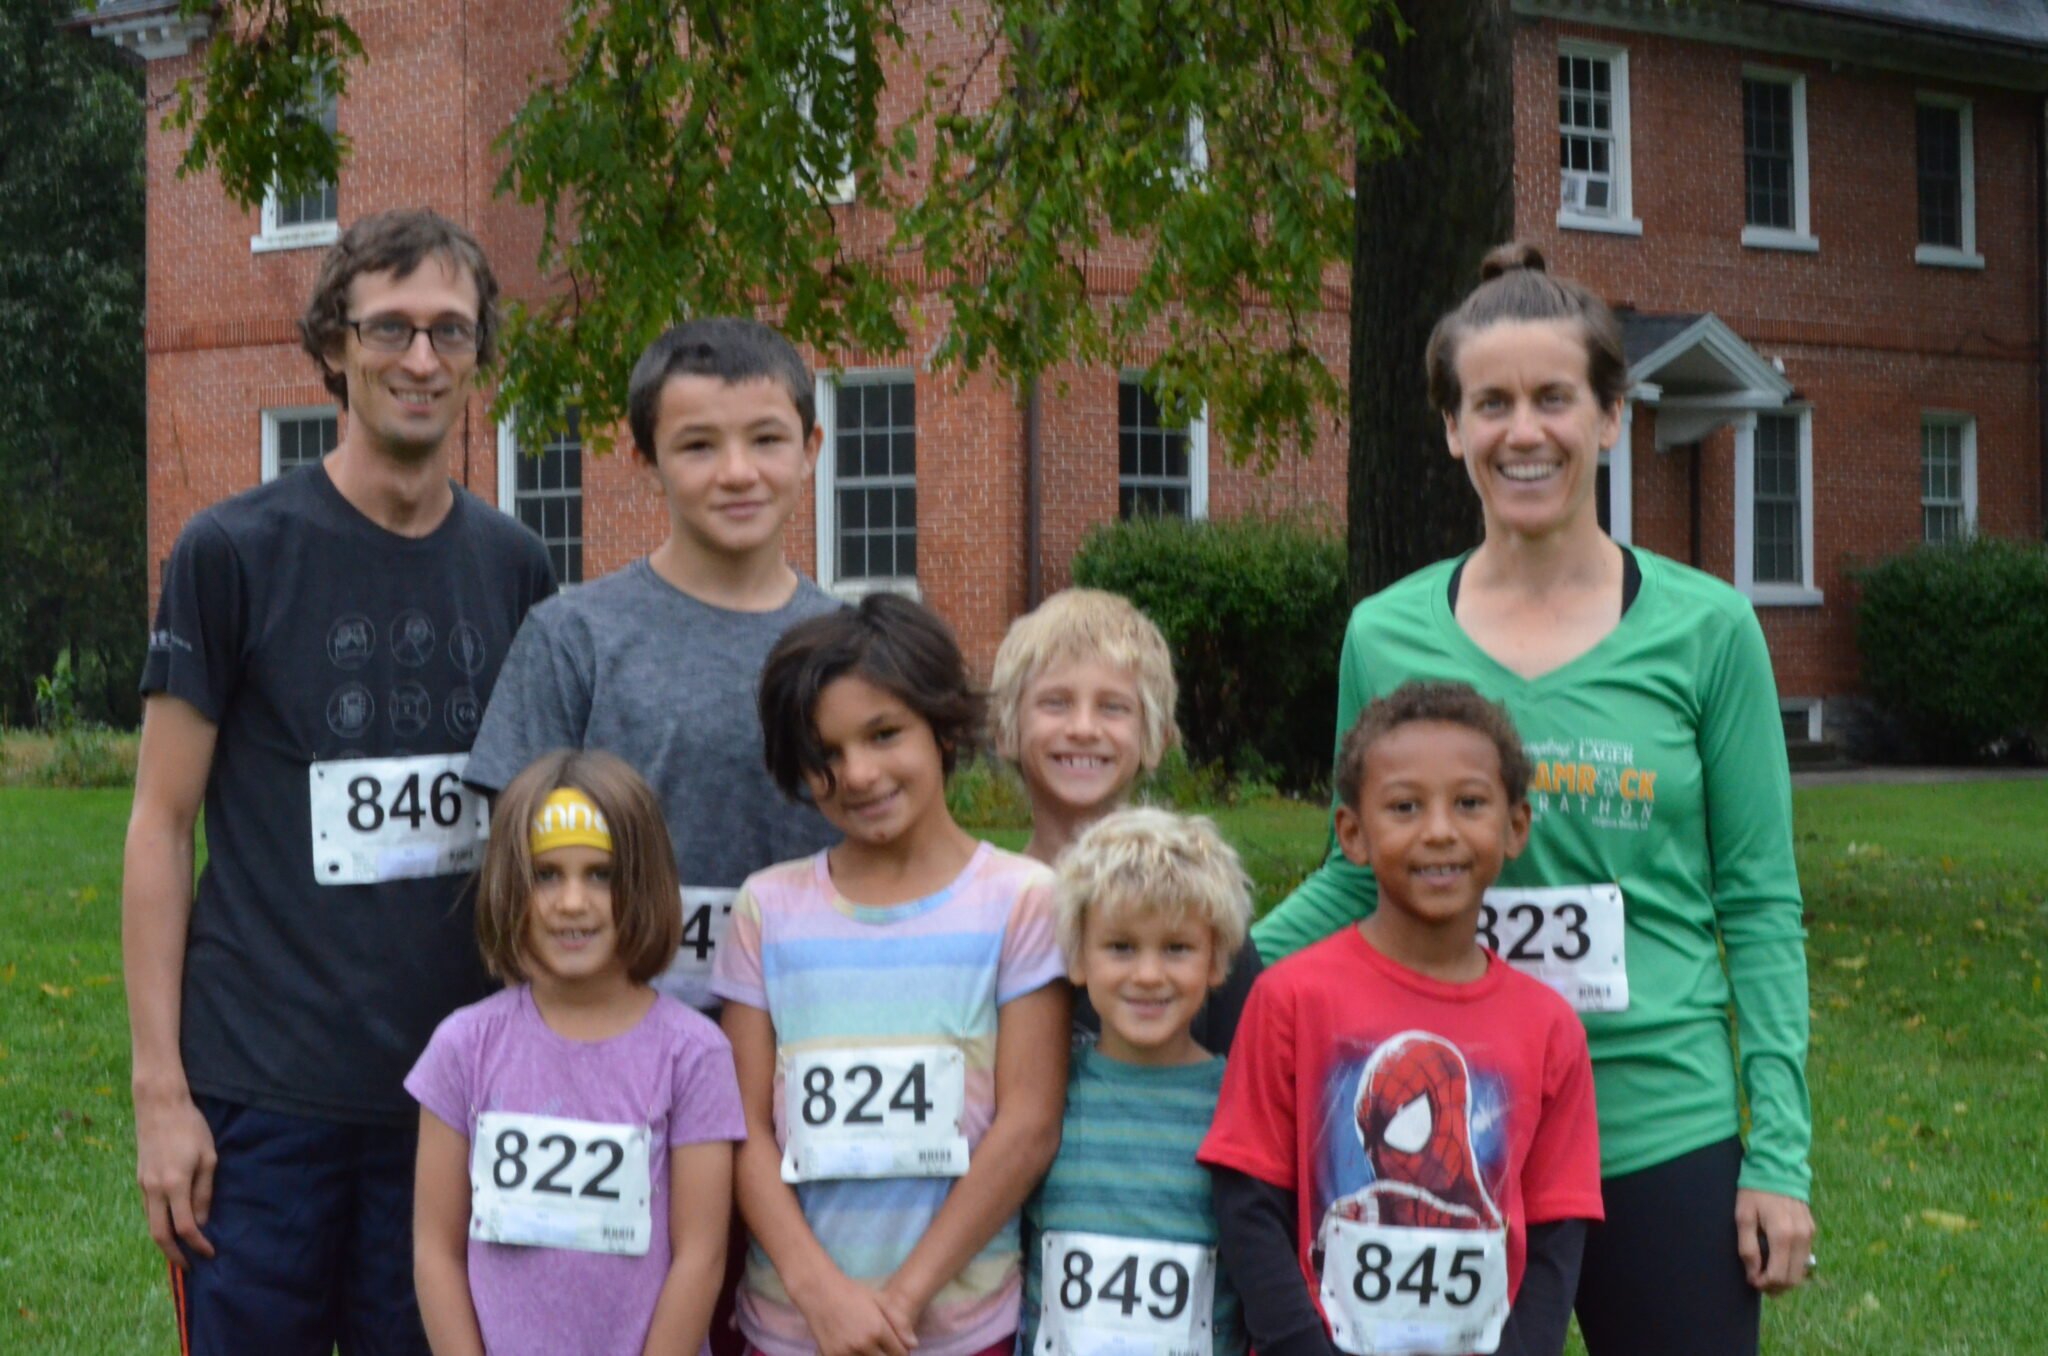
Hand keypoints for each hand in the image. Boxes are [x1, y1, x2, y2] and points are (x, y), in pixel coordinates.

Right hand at [133, 1085, 217, 1266]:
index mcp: (175, 1184)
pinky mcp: (140, 1179)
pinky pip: (149, 1210)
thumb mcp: (208, 1158)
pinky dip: (160, 1223)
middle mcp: (154, 1189)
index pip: (185, 1227)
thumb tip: (202, 1222)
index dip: (197, 1244)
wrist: (159, 1106)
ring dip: (165, 1241)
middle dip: (174, 1255)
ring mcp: (143, 1185)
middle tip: (190, 1267)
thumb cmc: (191, 1128)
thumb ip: (204, 1192)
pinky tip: (172, 1226)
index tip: (210, 1253)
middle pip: (159, 1234)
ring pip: (150, 1223)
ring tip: (182, 1251)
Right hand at [793, 1268, 914, 1355]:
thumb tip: (914, 1345)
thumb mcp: (879, 1301)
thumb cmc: (852, 1292)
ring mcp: (846, 1352)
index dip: (901, 1352)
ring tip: (869, 1348)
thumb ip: (899, 1323)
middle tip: (883, 1348)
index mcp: (878, 1330)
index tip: (897, 1348)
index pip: (899, 1354)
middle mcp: (863, 1344)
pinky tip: (854, 1350)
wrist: (819, 1291)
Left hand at [1735, 1187, 1813, 1294]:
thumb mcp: (1743, 1217)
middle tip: (1759, 1282)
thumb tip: (1754, 1273)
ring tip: (1767, 1274)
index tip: (1752, 1281)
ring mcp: (1809, 1233)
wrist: (1777, 1167)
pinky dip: (1792, 1264)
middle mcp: (1800, 1237)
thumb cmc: (1754, 1192)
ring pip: (1802, 1270)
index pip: (1779, 1275)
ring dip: (1786, 1278)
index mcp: (1782, 1235)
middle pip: (1793, 1278)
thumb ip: (1748, 1247)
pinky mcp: (1811, 1229)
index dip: (1764, 1284)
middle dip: (1776, 1286)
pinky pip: (1804, 1256)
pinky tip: (1777, 1259)